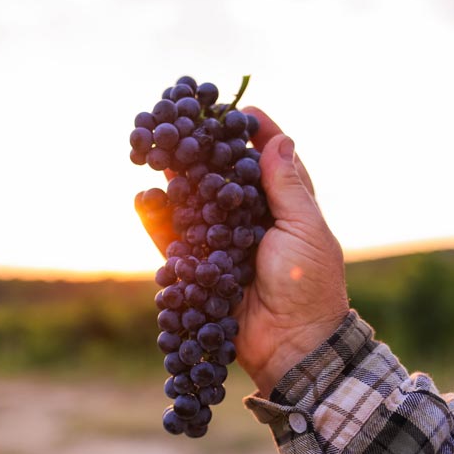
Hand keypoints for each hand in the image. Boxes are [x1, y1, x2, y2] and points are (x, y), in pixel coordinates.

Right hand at [138, 107, 349, 396]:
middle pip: (224, 177)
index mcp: (286, 206)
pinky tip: (145, 199)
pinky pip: (175, 239)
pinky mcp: (202, 267)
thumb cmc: (309, 284)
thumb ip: (286, 186)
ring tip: (157, 154)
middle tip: (183, 126)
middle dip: (204, 151)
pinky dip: (158, 220)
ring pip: (195, 203)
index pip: (268, 159)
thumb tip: (279, 138)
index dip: (254, 133)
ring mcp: (225, 243)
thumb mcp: (305, 229)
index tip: (237, 110)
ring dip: (177, 181)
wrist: (292, 344)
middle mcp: (253, 219)